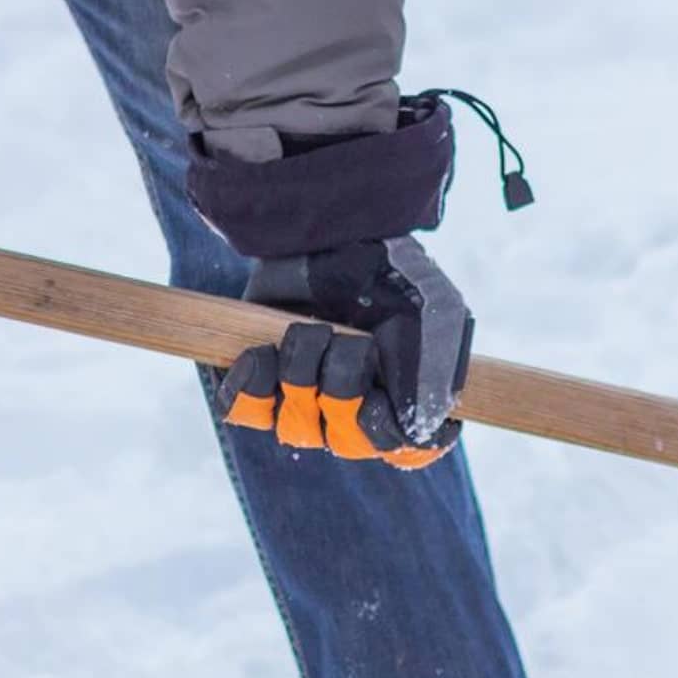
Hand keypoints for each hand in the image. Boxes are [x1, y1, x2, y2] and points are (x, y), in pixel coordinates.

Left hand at [217, 237, 473, 468]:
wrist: (330, 228)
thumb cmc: (390, 272)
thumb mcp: (432, 318)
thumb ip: (430, 381)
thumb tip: (415, 437)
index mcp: (404, 396)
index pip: (401, 449)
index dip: (391, 434)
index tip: (386, 399)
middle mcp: (354, 405)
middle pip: (346, 444)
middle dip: (345, 392)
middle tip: (349, 344)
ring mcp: (303, 395)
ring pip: (295, 429)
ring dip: (303, 377)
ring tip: (311, 331)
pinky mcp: (259, 376)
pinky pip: (244, 411)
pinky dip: (253, 383)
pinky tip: (264, 350)